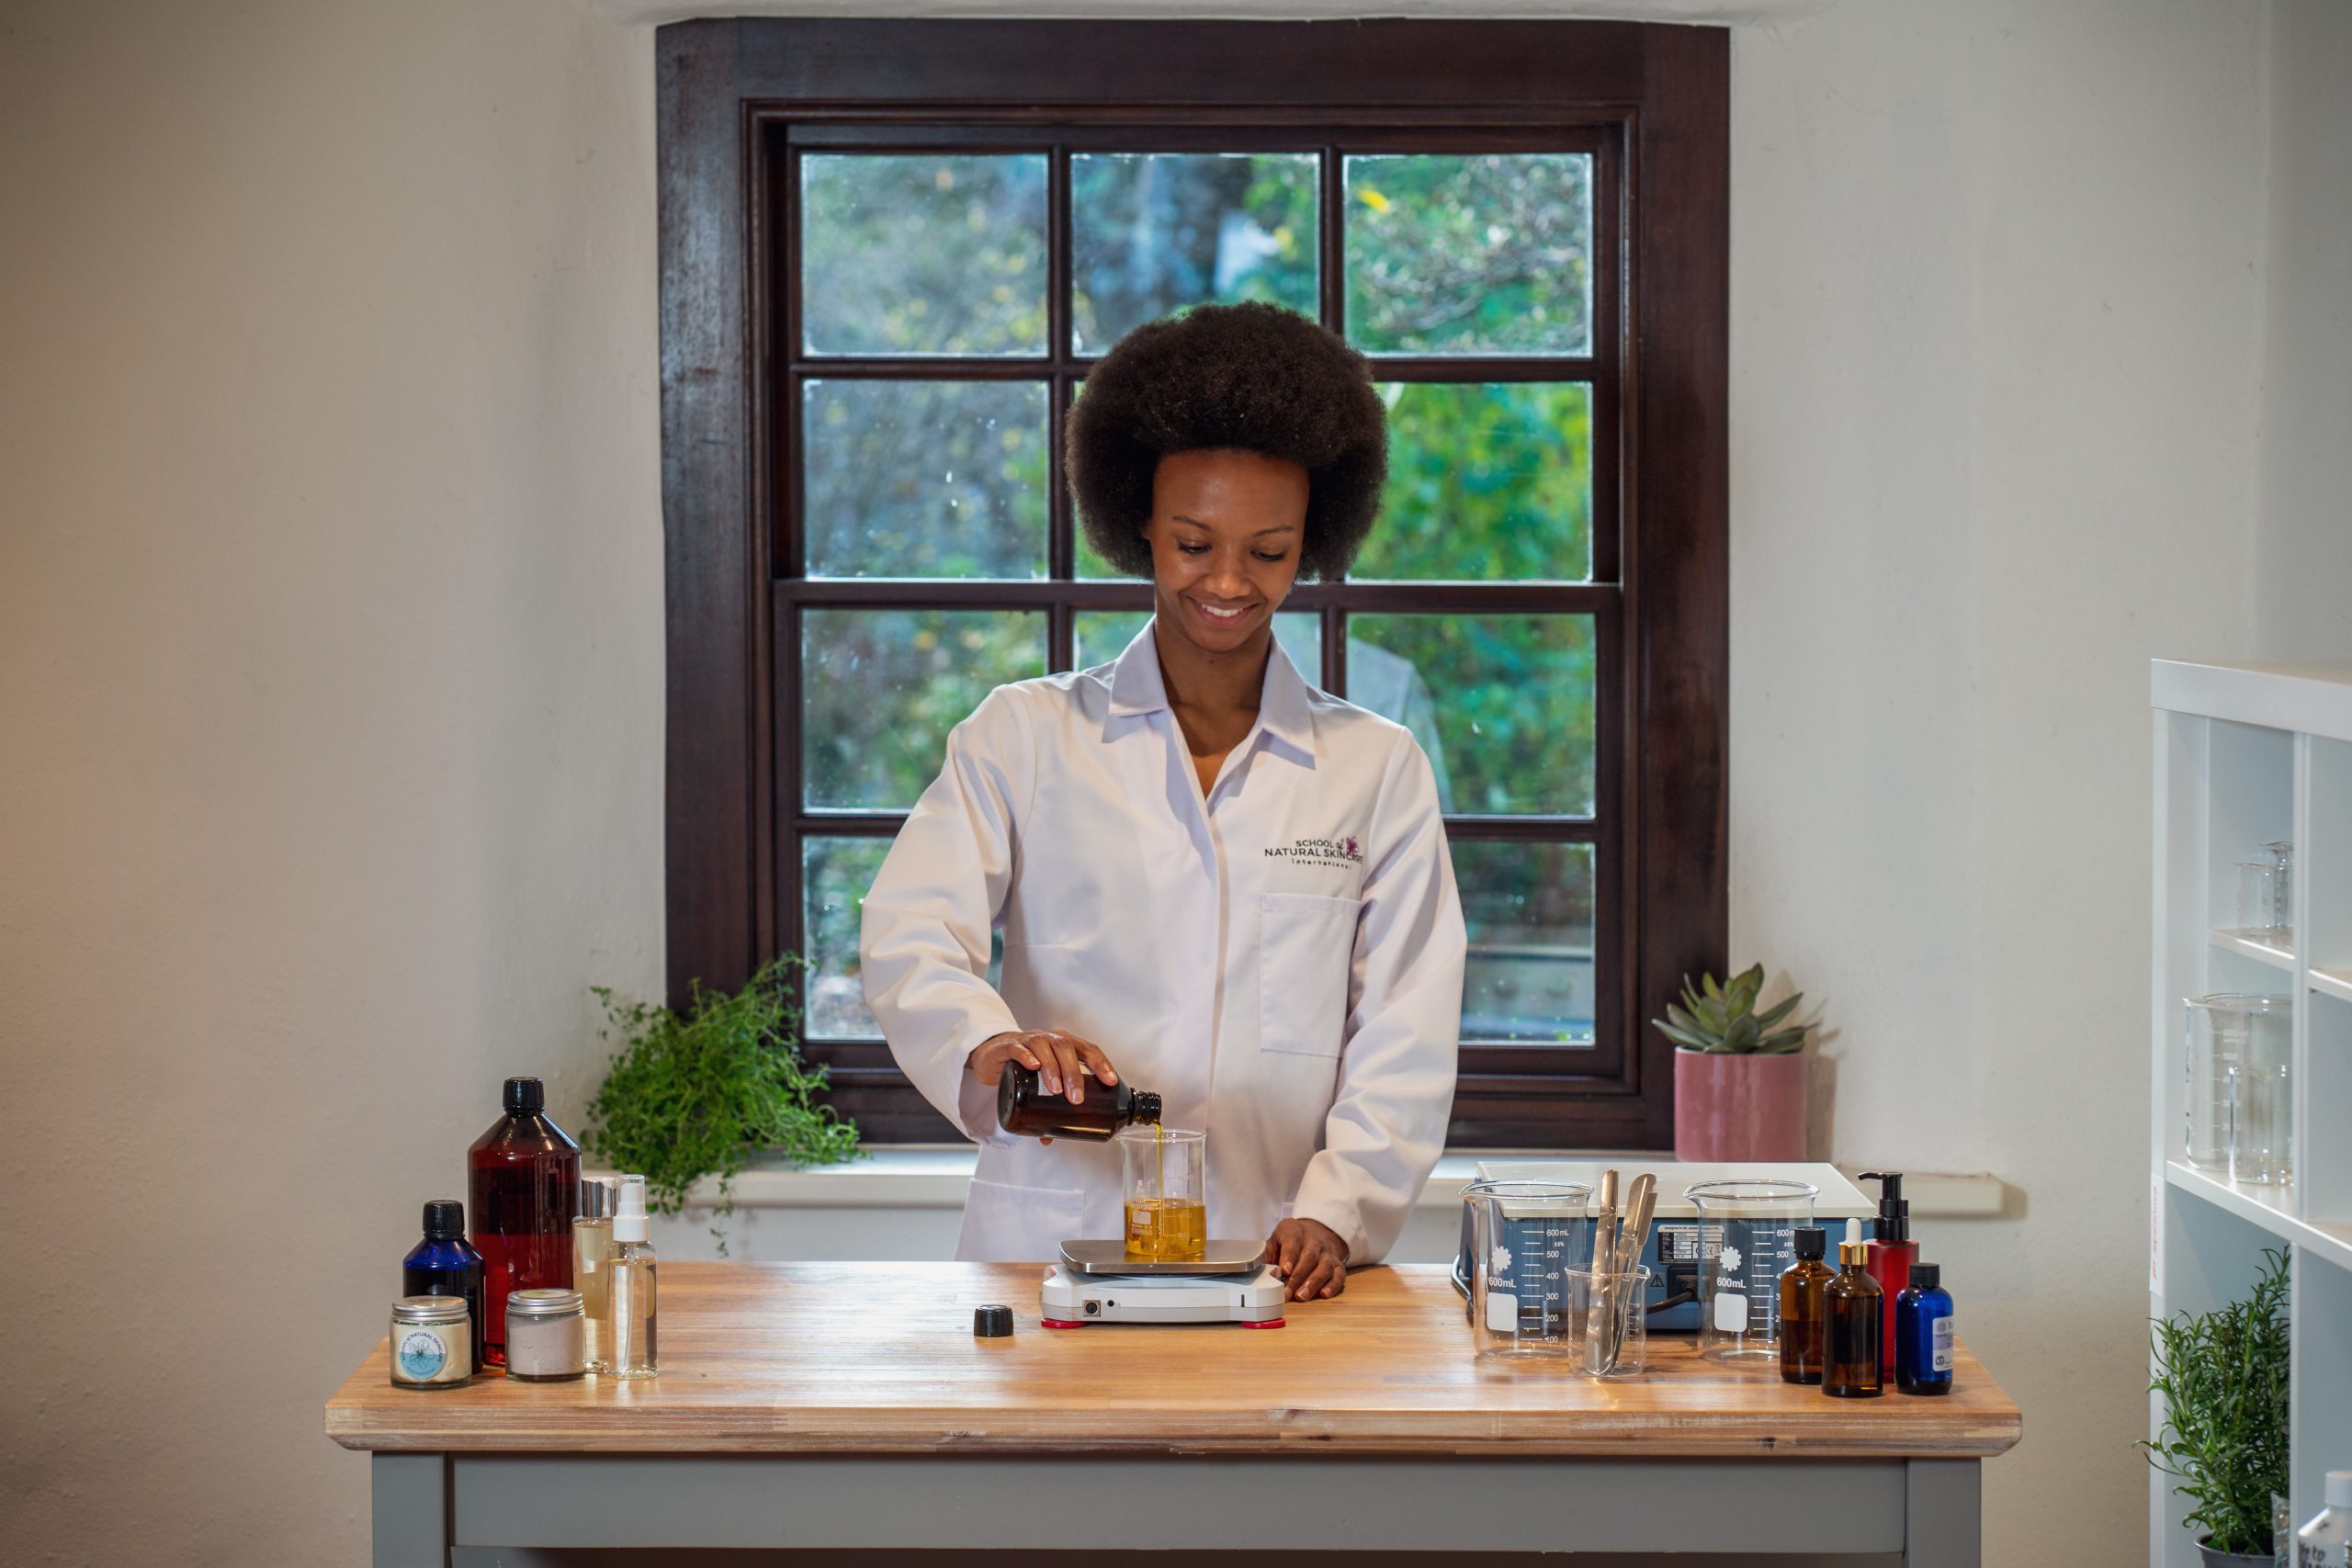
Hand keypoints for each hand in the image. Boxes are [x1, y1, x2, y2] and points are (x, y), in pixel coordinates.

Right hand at [965, 1030, 1119, 1099]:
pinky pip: (1018, 1048)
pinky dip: (1027, 1056)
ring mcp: (1028, 1040)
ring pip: (1044, 1047)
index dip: (1100, 1064)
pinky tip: (1033, 1065)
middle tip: (1075, 1098)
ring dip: (1052, 1068)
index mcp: (1063, 1046)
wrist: (991, 1053)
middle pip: (1066, 1048)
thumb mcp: (1037, 1082)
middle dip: (1074, 1073)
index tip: (1110, 1082)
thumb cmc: (1022, 1065)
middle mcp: (1048, 1039)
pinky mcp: (1008, 1047)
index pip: (1087, 1050)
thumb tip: (1049, 1137)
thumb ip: (1045, 1107)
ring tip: (1055, 1089)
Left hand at [1262, 1217, 1349, 1300]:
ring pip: (1324, 1266)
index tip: (1284, 1271)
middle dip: (1297, 1277)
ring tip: (1301, 1296)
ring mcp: (1327, 1252)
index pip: (1293, 1241)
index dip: (1289, 1256)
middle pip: (1309, 1257)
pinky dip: (1332, 1285)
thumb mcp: (1275, 1241)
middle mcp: (1313, 1239)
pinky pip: (1338, 1275)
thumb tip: (1260, 1275)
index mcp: (1294, 1230)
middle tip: (1287, 1293)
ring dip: (1313, 1283)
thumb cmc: (1289, 1242)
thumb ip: (1267, 1256)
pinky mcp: (1338, 1264)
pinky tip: (1323, 1294)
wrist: (1315, 1233)